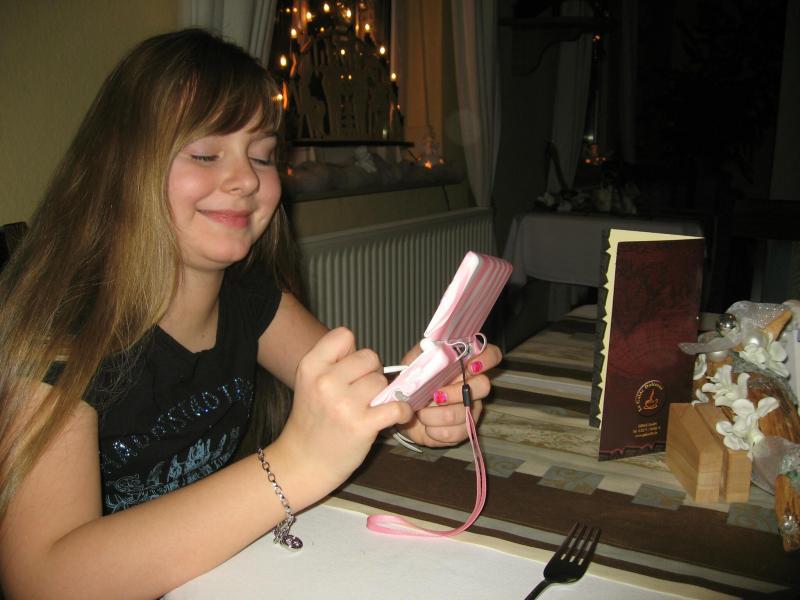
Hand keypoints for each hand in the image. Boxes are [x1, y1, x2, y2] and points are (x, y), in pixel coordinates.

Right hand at [276, 327, 413, 490]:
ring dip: (382, 394)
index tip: (349, 369)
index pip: (344, 335)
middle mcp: (326, 381)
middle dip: (370, 372)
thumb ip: (333, 363)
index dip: (352, 351)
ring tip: (369, 408)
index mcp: (310, 366)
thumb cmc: (312, 421)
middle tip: (362, 391)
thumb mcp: (309, 383)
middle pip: (369, 357)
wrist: (304, 462)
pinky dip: (403, 411)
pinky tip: (397, 415)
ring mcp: (344, 404)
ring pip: (382, 381)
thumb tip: (368, 356)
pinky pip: (397, 406)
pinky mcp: (362, 425)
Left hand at [395, 343, 501, 446]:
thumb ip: (426, 352)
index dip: (487, 359)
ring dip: (435, 415)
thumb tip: (433, 346)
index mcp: (465, 364)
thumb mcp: (415, 361)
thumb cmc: (414, 381)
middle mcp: (473, 385)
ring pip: (464, 413)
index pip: (491, 355)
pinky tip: (426, 425)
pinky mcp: (464, 429)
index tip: (470, 366)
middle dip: (456, 392)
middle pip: (483, 386)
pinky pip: (456, 432)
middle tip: (435, 394)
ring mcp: (472, 408)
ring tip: (421, 412)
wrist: (403, 410)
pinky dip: (435, 430)